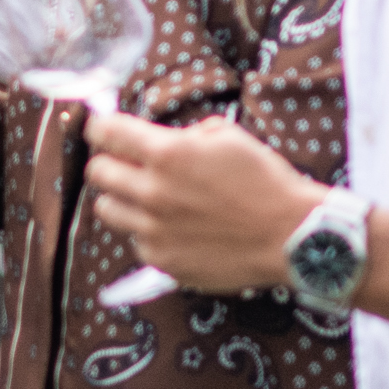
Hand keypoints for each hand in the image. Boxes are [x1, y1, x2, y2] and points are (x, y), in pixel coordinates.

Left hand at [81, 106, 324, 292]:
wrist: (291, 236)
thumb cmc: (265, 182)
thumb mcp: (228, 137)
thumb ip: (186, 135)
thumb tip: (163, 138)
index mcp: (167, 154)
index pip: (104, 132)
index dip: (101, 127)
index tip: (104, 129)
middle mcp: (152, 192)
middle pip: (97, 172)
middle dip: (110, 162)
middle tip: (127, 164)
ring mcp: (154, 231)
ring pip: (106, 209)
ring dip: (123, 199)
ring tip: (149, 199)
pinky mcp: (163, 261)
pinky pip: (136, 242)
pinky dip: (148, 233)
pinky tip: (175, 229)